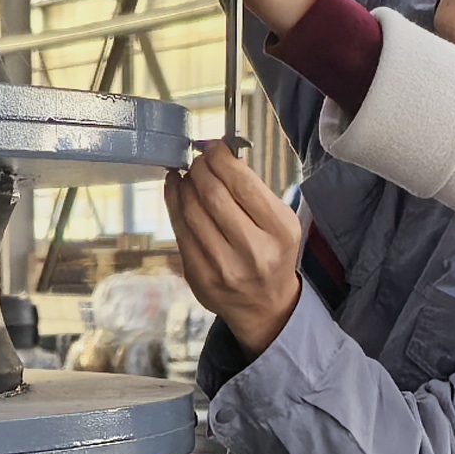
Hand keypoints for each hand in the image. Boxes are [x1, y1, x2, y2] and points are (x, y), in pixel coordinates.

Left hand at [165, 141, 305, 354]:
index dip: (221, 159)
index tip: (213, 146)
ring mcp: (223, 267)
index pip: (243, 184)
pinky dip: (174, 204)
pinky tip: (175, 189)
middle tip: (197, 158)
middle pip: (213, 195)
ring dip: (185, 184)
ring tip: (187, 173)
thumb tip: (218, 154)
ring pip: (192, 212)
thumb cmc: (273, 253)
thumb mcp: (280, 222)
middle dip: (200, 168)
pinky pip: (180, 231)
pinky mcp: (200, 277)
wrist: (265, 306)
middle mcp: (254, 251)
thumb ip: (253, 191)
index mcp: (280, 231)